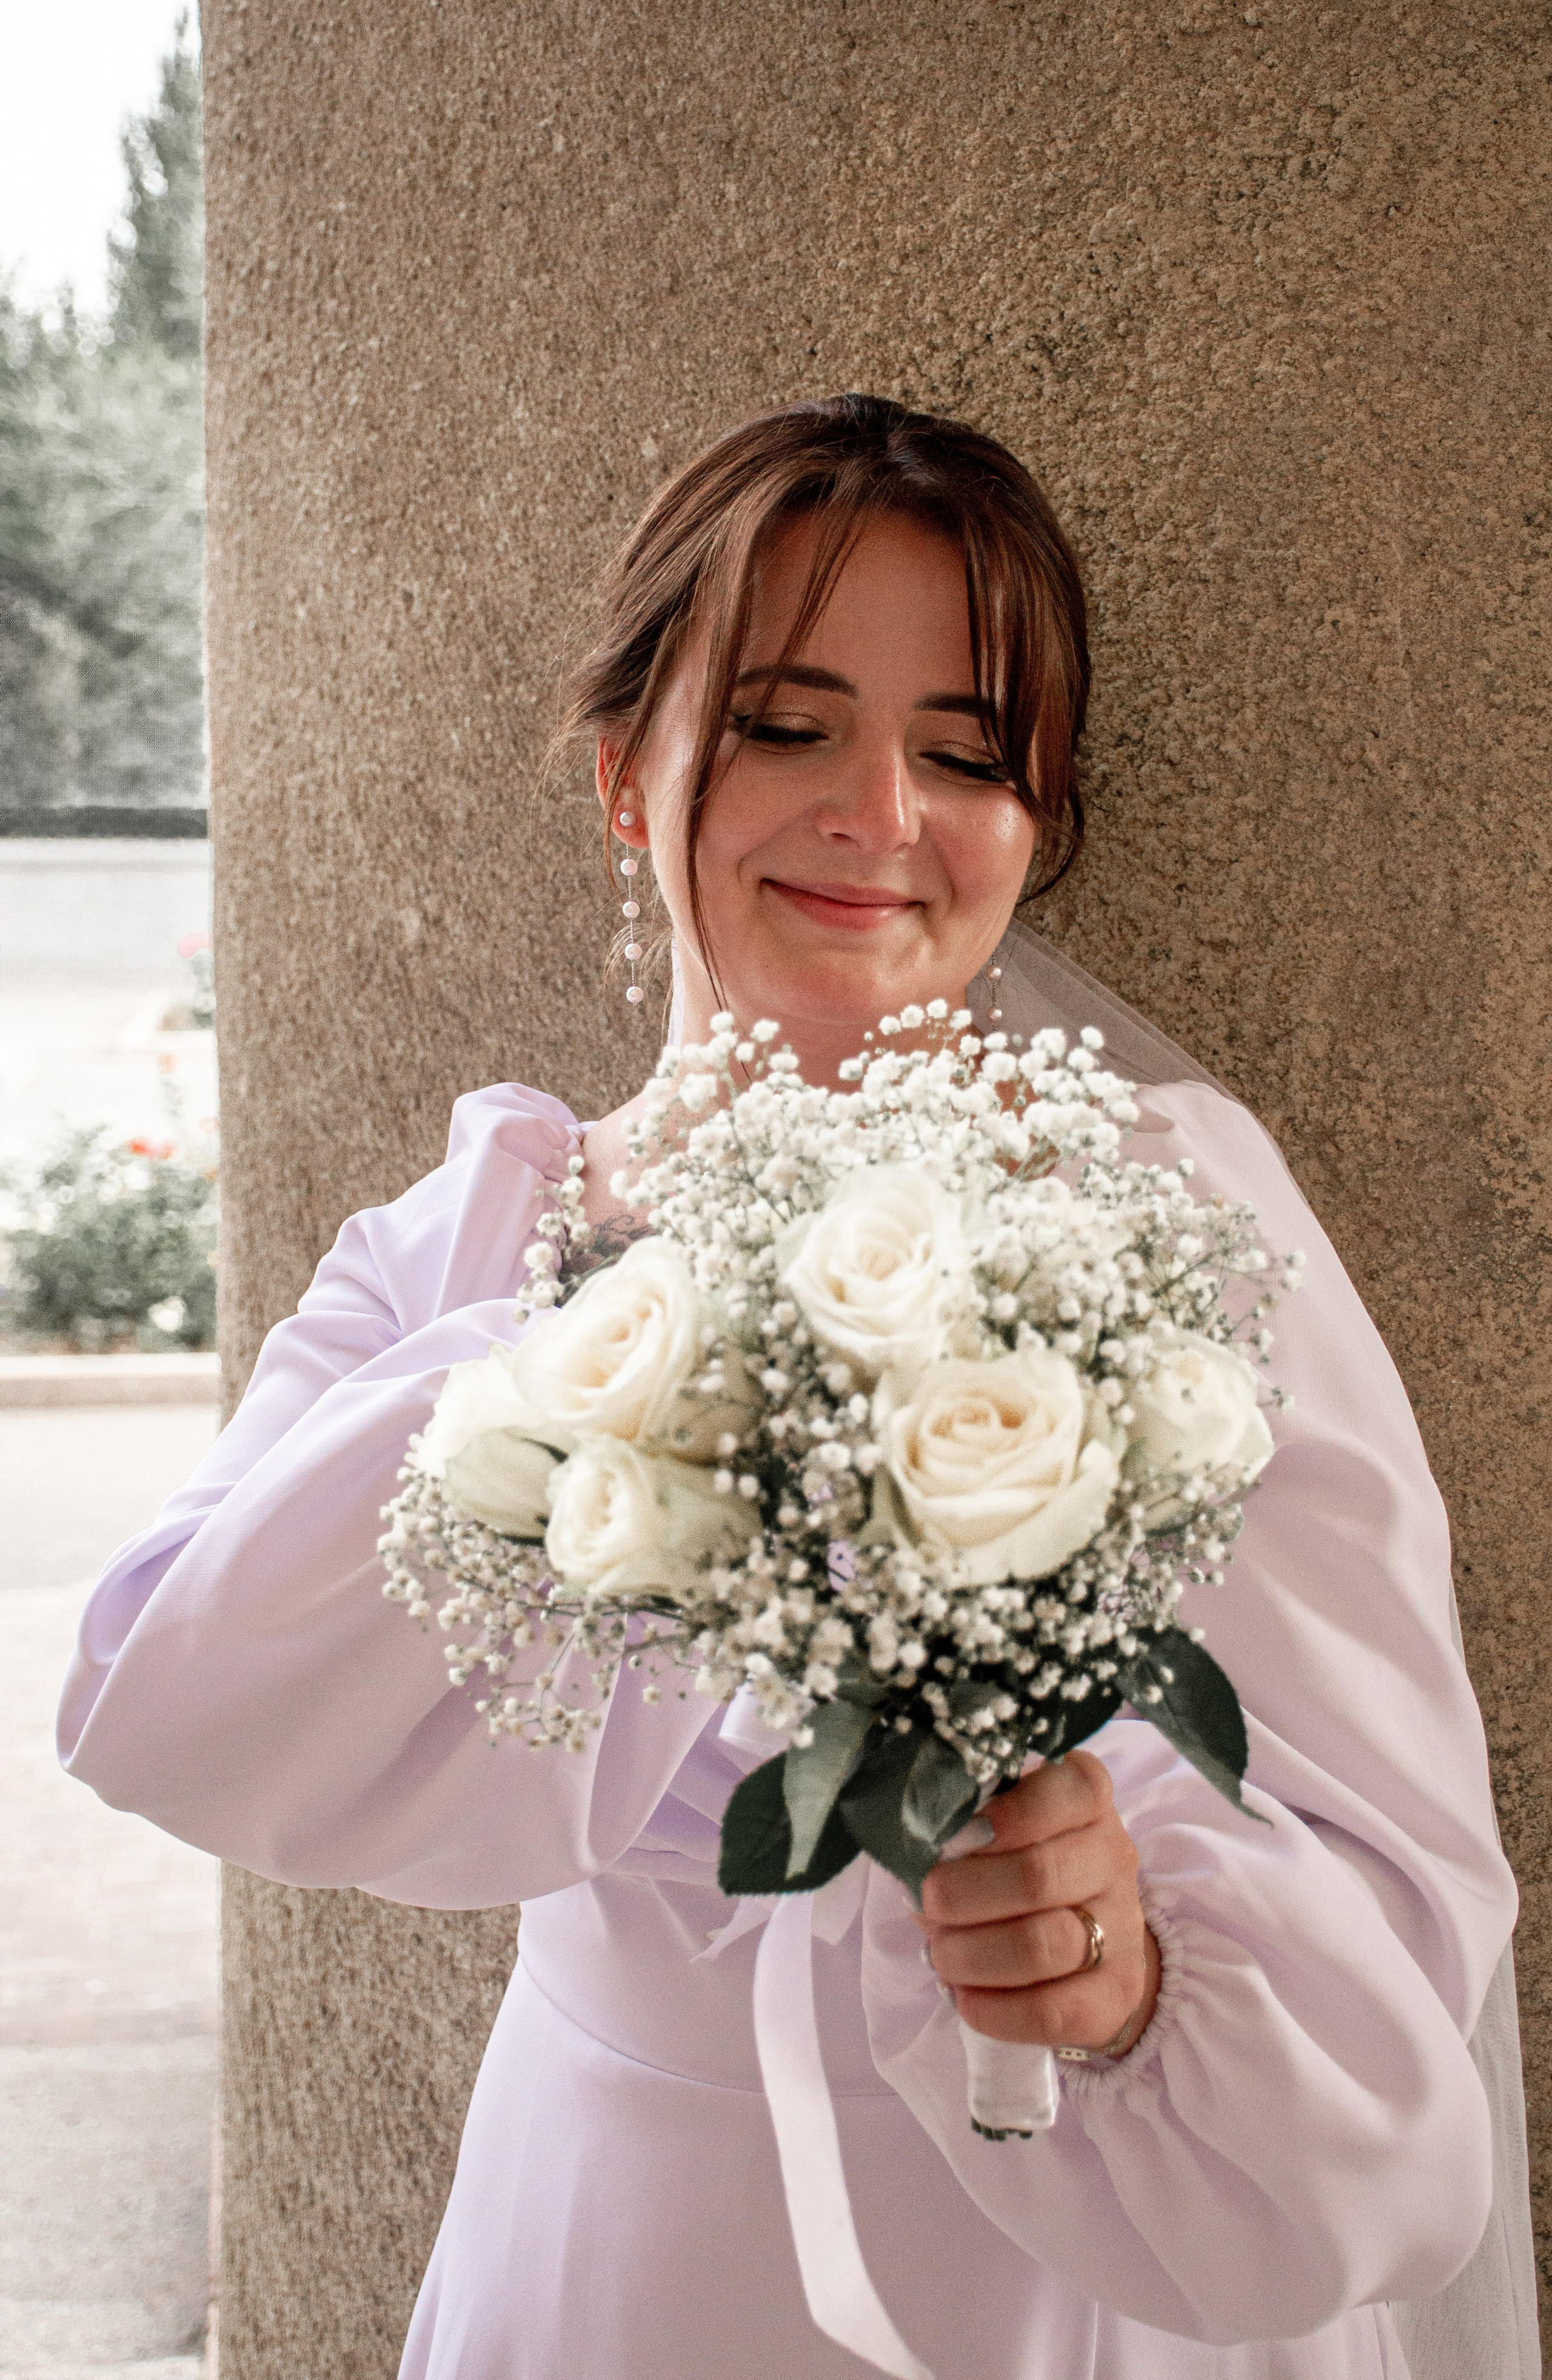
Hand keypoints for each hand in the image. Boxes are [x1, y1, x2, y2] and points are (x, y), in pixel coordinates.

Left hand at [917, 1751, 1159, 2050]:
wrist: (1086, 1942)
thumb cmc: (1017, 1866)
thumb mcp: (998, 1829)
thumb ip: (965, 1830)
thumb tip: (915, 1859)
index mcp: (1087, 1801)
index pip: (1073, 1790)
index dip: (1014, 1812)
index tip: (961, 1833)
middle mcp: (1113, 1857)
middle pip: (1040, 1876)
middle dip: (965, 1894)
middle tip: (927, 1901)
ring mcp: (1122, 1927)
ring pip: (1045, 1945)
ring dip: (974, 1955)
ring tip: (940, 1955)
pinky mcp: (1117, 1994)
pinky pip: (1053, 2012)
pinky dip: (996, 2010)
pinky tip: (965, 1998)